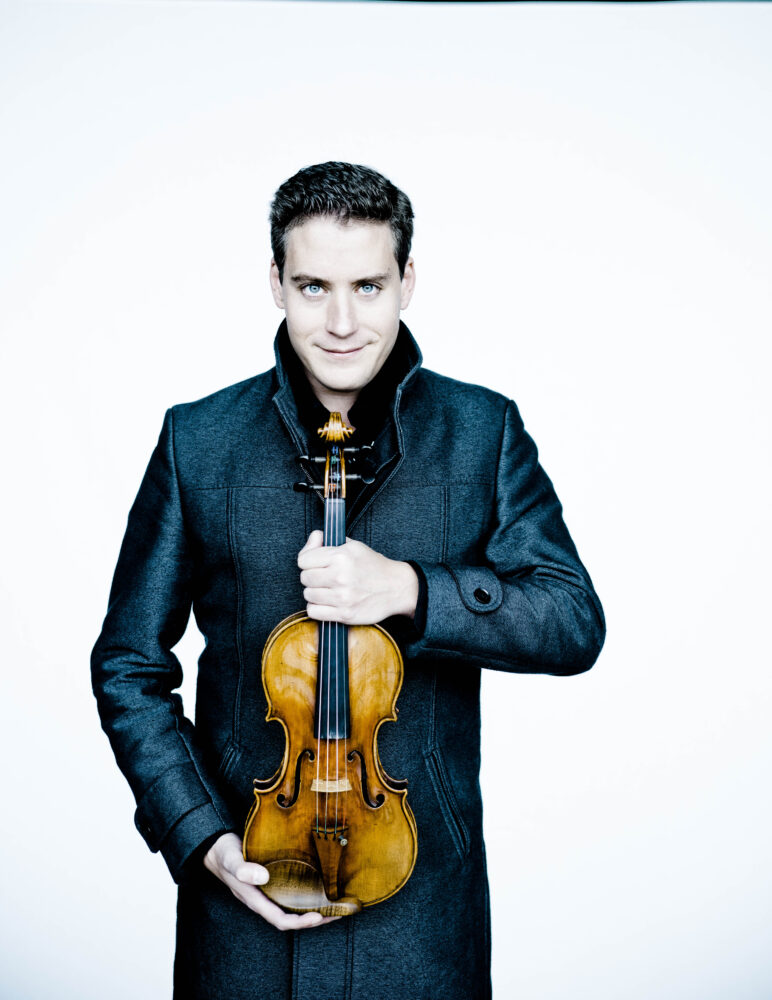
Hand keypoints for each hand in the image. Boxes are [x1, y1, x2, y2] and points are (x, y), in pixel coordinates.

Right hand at [203, 832, 339, 930]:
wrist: (216, 846)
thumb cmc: (223, 853)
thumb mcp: (231, 858)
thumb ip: (243, 868)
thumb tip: (262, 877)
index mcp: (255, 899)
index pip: (280, 919)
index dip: (299, 922)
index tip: (318, 917)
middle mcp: (263, 899)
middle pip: (291, 918)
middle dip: (314, 920)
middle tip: (337, 914)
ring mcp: (268, 891)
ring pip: (293, 908)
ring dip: (314, 910)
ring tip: (335, 907)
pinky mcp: (273, 881)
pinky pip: (292, 894)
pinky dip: (307, 895)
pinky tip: (320, 889)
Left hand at [298, 531, 418, 623]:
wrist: (396, 587)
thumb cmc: (374, 566)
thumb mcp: (353, 546)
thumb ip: (328, 541)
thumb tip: (313, 538)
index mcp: (341, 556)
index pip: (303, 560)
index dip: (308, 560)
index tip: (315, 563)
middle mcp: (340, 576)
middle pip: (305, 578)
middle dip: (312, 577)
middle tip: (324, 577)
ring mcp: (342, 597)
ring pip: (308, 595)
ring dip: (315, 593)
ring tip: (328, 589)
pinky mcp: (345, 614)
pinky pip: (314, 612)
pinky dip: (317, 608)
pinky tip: (328, 602)